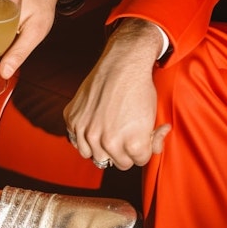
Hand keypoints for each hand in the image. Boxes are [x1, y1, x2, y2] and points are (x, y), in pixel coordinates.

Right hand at [64, 18, 171, 169]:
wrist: (122, 64)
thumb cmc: (140, 90)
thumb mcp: (153, 118)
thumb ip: (150, 141)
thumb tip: (144, 153)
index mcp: (133, 144)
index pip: (137, 162)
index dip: (142, 149)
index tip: (142, 137)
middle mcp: (109, 142)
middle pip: (117, 163)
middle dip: (123, 151)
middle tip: (125, 135)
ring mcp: (87, 132)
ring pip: (94, 156)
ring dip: (101, 148)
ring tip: (108, 132)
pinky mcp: (73, 120)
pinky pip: (76, 140)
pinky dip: (84, 135)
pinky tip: (93, 124)